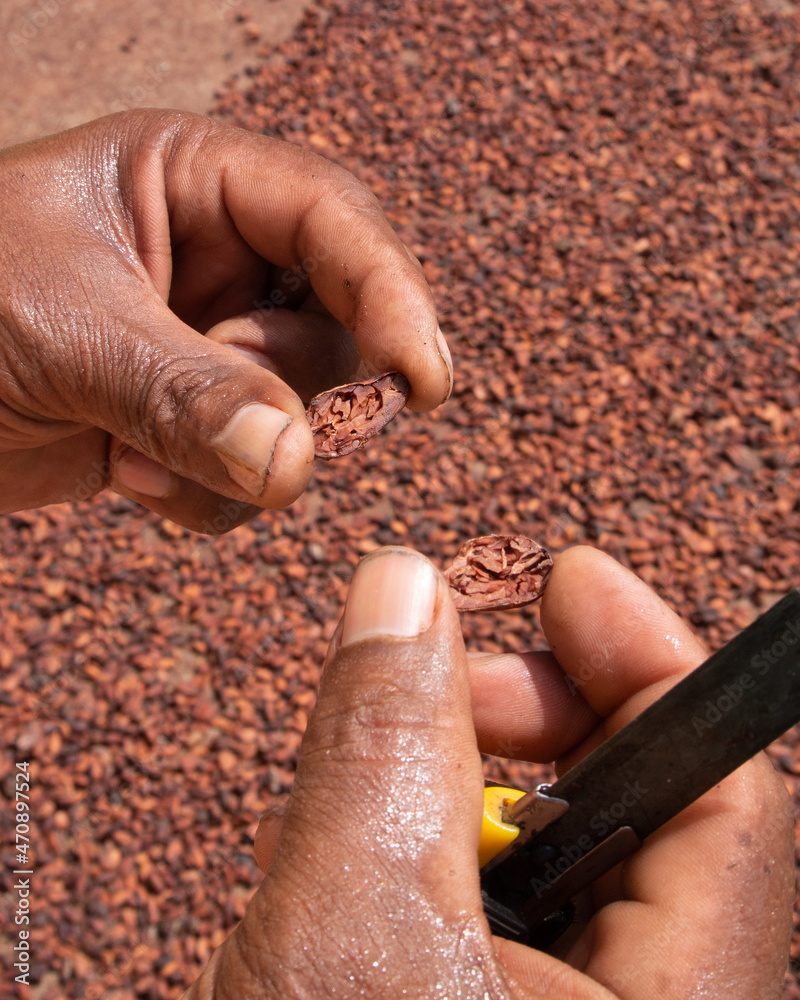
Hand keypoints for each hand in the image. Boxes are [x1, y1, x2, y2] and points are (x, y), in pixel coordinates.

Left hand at [0, 111, 450, 532]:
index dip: (390, 292)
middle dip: (297, 392)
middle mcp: (217, 258)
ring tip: (136, 459)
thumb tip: (300, 462)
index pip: (331, 215)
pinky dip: (210, 496)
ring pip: (304, 413)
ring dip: (241, 458)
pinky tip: (127, 479)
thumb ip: (186, 391)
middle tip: (246, 428)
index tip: (424, 383)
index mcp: (190, 179)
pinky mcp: (193, 422)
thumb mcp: (62, 330)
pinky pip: (257, 471)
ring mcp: (209, 345)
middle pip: (338, 323)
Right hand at [185, 545, 793, 998]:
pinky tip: (367, 871)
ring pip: (563, 858)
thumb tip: (404, 588)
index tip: (564, 580)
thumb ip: (381, 740)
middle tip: (437, 684)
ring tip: (367, 794)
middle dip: (534, 718)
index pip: (721, 784)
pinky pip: (511, 915)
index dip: (645, 654)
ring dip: (467, 791)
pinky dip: (442, 860)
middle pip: (644, 811)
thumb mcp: (344, 929)